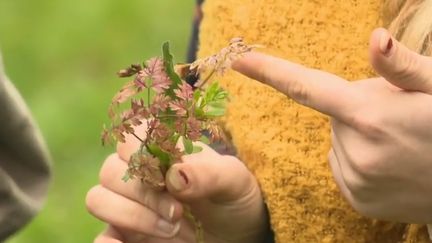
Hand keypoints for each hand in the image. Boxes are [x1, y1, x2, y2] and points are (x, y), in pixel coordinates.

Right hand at [86, 125, 268, 242]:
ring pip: (98, 199)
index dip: (143, 152)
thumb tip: (174, 175)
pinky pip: (101, 236)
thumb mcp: (235, 183)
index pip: (131, 134)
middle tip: (179, 212)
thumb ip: (210, 173)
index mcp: (163, 151)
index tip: (169, 174)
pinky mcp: (126, 235)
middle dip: (145, 194)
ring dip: (133, 216)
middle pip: (111, 170)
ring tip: (173, 230)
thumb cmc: (235, 200)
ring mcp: (129, 205)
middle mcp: (140, 175)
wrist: (238, 235)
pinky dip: (108, 242)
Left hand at [233, 28, 431, 222]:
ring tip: (398, 143)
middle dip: (358, 108)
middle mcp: (354, 151)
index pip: (307, 88)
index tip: (239, 61)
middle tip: (396, 118)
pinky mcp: (355, 199)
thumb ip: (403, 66)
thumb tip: (374, 39)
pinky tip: (389, 162)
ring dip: (361, 135)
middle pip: (334, 114)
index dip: (269, 72)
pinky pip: (342, 164)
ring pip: (338, 140)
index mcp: (369, 115)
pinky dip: (359, 158)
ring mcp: (353, 180)